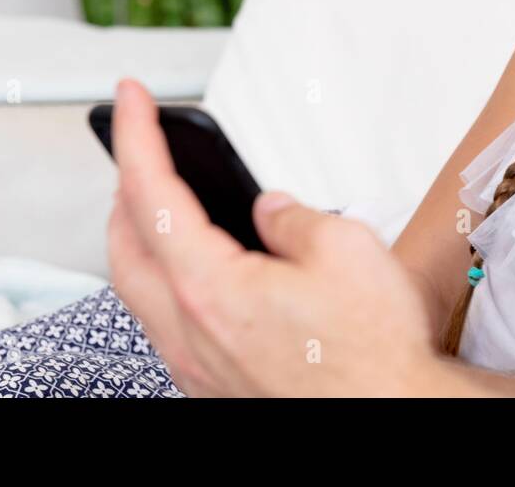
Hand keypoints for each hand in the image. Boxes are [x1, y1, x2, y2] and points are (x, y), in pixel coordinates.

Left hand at [105, 78, 443, 395]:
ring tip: (160, 205)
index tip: (128, 97)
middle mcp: (189, 332)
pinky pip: (164, 326)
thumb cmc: (374, 355)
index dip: (135, 134)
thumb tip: (268, 212)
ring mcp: (197, 366)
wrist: (392, 417)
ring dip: (138, 238)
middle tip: (140, 150)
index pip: (150, 192)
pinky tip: (194, 274)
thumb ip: (292, 217)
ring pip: (137, 291)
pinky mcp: (214, 388)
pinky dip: (162, 283)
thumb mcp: (346, 249)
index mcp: (210, 287)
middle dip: (123, 188)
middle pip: (122, 246)